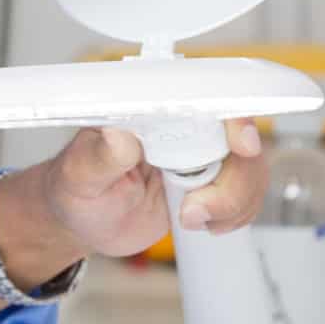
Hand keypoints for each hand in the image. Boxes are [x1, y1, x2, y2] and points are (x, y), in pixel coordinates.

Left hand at [0, 119, 268, 268]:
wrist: (83, 221)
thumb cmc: (74, 189)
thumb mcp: (79, 175)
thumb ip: (99, 156)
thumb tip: (118, 135)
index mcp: (151, 109)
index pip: (205, 98)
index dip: (233, 117)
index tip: (241, 144)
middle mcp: (182, 125)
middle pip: (240, 138)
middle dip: (232, 181)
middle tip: (194, 210)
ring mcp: (201, 154)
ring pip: (250, 168)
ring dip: (232, 202)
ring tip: (190, 219)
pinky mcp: (211, 182)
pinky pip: (247, 192)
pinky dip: (236, 214)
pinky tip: (204, 224)